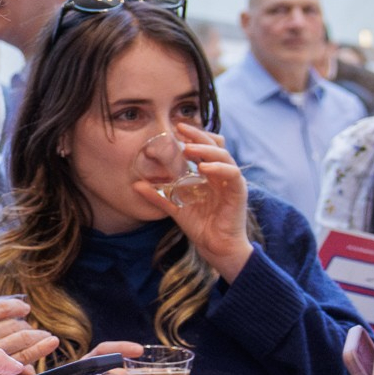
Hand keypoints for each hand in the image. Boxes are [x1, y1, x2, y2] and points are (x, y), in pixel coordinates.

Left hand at [141, 121, 252, 279]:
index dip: (193, 136)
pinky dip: (219, 168)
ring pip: (224, 156)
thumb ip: (158, 195)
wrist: (215, 246)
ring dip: (207, 150)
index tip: (175, 128)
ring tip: (189, 148)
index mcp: (208, 174)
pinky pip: (232, 174)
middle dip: (198, 135)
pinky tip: (204, 167)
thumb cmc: (200, 224)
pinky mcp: (238, 192)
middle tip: (180, 128)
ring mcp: (231, 181)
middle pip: (215, 146)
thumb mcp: (174, 207)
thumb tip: (135, 185)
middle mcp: (221, 174)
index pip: (204, 147)